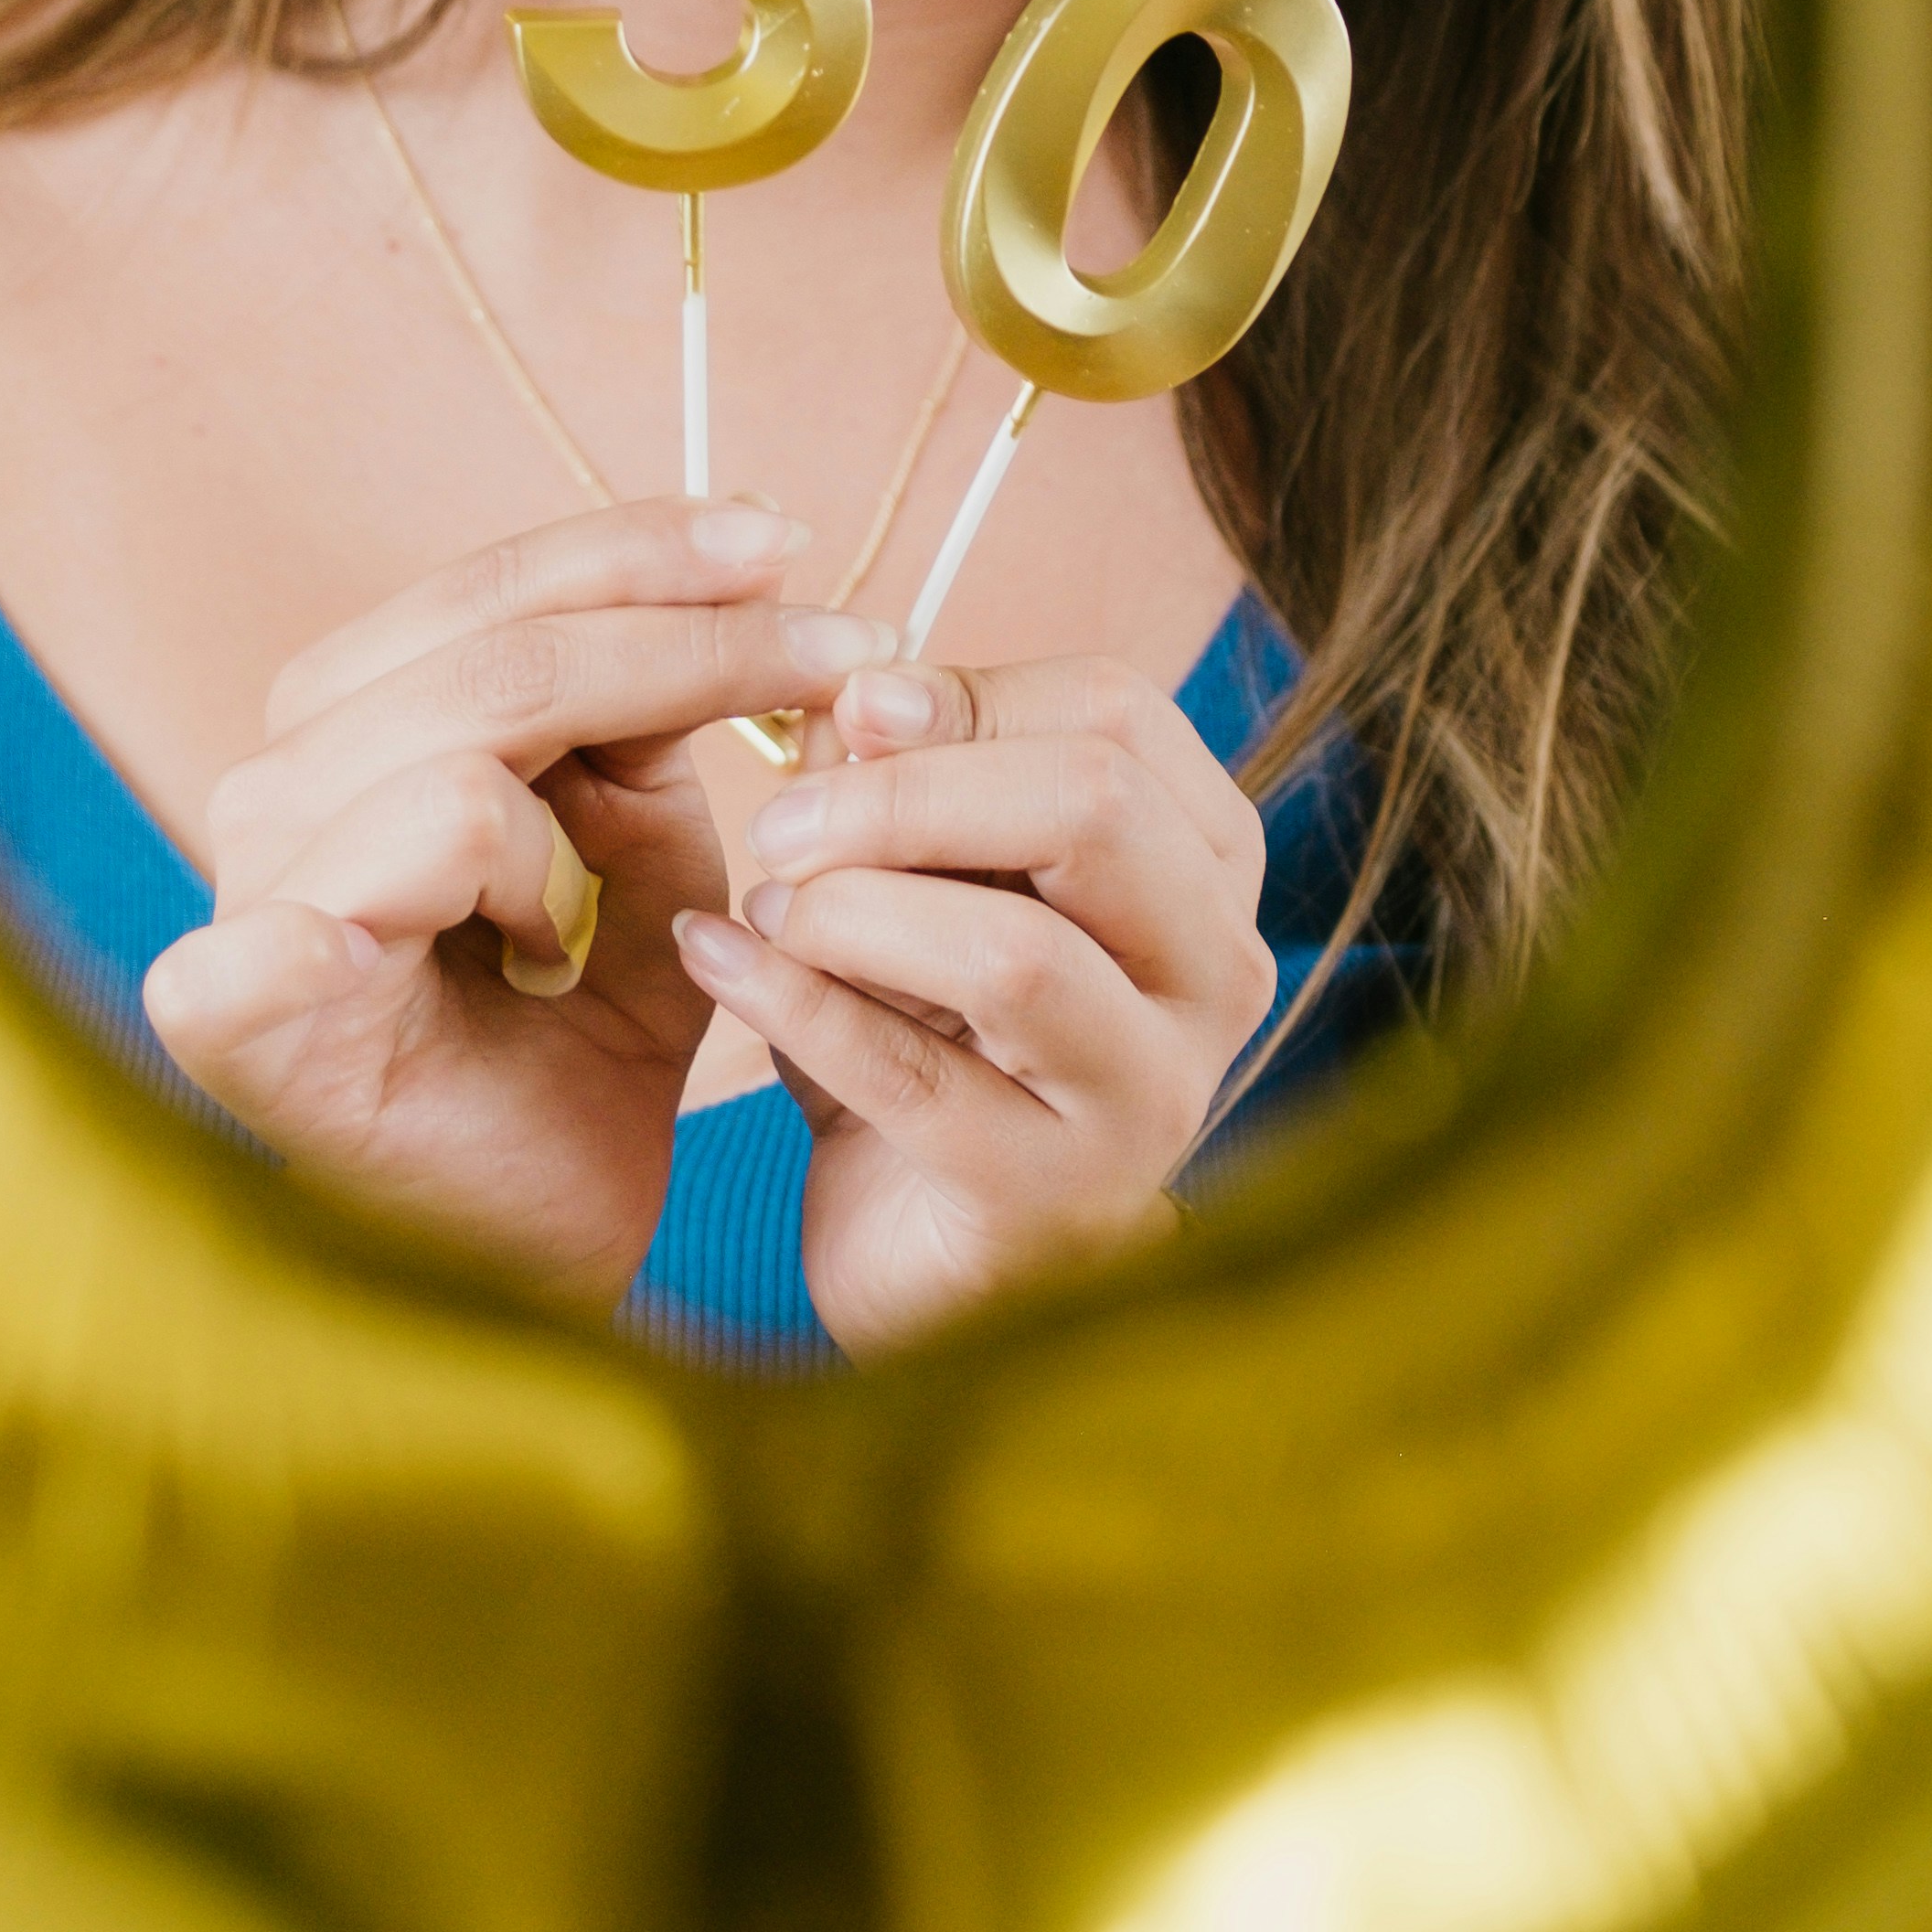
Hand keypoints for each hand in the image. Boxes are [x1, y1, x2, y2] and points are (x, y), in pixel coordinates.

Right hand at [140, 501, 896, 1301]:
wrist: (527, 1266)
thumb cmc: (577, 1054)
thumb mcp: (645, 861)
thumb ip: (652, 729)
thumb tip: (729, 581)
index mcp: (349, 727)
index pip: (499, 589)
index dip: (646, 551)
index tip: (793, 542)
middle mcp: (273, 785)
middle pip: (500, 650)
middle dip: (693, 638)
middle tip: (852, 653)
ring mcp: (245, 889)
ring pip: (467, 748)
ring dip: (601, 823)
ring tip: (601, 928)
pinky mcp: (235, 1001)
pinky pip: (365, 885)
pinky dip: (454, 889)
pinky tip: (531, 944)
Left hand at [670, 655, 1278, 1353]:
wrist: (922, 1241)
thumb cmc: (932, 1031)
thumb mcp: (924, 877)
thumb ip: (900, 773)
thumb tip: (855, 689)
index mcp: (1204, 860)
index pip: (1116, 714)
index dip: (969, 691)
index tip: (849, 704)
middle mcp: (1215, 970)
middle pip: (1093, 806)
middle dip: (909, 794)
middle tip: (781, 821)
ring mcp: (1152, 1094)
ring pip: (1013, 953)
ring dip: (853, 912)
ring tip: (764, 908)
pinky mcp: (1053, 1198)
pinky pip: (915, 1080)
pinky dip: (795, 1005)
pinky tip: (716, 959)